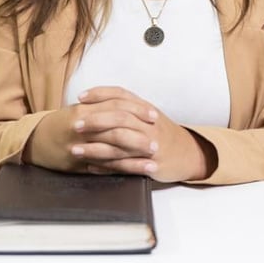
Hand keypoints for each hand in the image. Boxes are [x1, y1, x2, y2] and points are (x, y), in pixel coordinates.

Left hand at [72, 86, 211, 182]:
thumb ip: (127, 108)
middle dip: (95, 120)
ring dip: (94, 147)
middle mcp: (148, 123)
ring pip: (119, 143)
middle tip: (75, 124)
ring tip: (75, 150)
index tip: (80, 97)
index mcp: (145, 108)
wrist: (188, 153)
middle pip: (119, 117)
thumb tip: (97, 102)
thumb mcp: (148, 115)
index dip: (99, 94)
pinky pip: (124, 166)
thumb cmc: (162, 134)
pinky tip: (90, 168)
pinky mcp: (150, 163)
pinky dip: (106, 168)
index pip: (121, 95)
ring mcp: (149, 144)